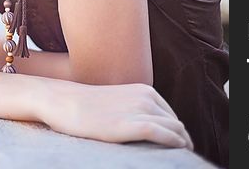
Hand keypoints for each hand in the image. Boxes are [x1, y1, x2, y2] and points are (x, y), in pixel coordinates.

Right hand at [40, 80, 193, 150]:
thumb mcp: (118, 102)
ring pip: (174, 129)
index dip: (178, 133)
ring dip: (182, 144)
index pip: (171, 116)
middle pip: (176, 123)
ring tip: (181, 158)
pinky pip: (163, 134)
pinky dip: (174, 143)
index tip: (178, 147)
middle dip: (182, 140)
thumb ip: (134, 110)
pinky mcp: (130, 124)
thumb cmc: (87, 106)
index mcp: (144, 90)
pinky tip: (179, 150)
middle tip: (183, 156)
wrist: (65, 102)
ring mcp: (139, 110)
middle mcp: (146, 97)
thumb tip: (145, 127)